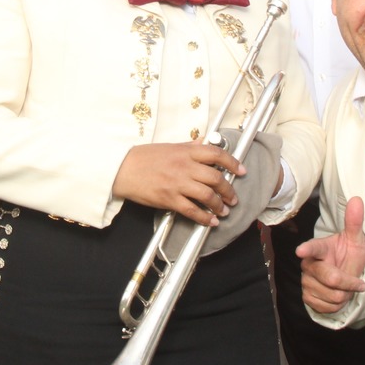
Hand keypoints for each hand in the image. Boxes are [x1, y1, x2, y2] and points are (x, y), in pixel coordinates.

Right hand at [111, 142, 245, 226]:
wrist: (123, 169)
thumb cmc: (143, 157)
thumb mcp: (169, 146)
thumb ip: (188, 146)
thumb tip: (203, 143)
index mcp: (185, 151)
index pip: (216, 154)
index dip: (232, 162)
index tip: (241, 170)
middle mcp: (184, 167)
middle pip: (215, 178)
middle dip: (228, 190)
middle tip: (233, 197)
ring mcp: (177, 184)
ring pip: (207, 196)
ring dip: (220, 205)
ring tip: (224, 210)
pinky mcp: (169, 199)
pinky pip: (192, 210)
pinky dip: (204, 217)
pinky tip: (211, 221)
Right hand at [296, 196, 364, 313]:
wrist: (345, 279)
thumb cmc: (348, 257)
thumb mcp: (356, 241)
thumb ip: (354, 222)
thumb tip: (357, 199)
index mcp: (320, 248)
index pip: (313, 248)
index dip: (307, 249)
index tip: (300, 251)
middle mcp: (309, 264)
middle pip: (332, 278)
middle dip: (349, 284)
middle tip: (355, 281)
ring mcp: (306, 281)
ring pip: (331, 296)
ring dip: (343, 296)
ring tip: (344, 288)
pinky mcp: (307, 296)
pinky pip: (326, 307)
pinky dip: (336, 306)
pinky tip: (335, 296)